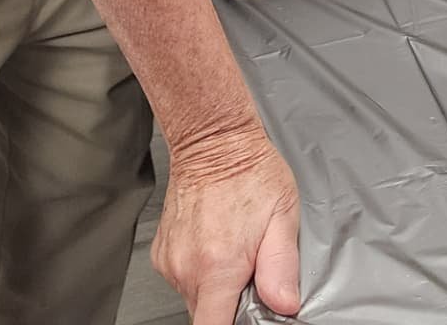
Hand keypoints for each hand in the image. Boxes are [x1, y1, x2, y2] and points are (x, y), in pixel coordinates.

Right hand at [152, 127, 300, 323]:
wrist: (213, 139)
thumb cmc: (250, 170)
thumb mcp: (282, 215)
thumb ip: (282, 267)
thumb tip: (285, 304)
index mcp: (218, 266)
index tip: (244, 317)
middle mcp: (188, 268)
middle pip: (206, 315)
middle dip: (228, 305)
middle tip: (248, 272)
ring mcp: (171, 261)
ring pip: (194, 297)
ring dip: (215, 287)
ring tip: (233, 251)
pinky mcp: (161, 253)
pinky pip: (182, 278)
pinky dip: (199, 271)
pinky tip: (215, 243)